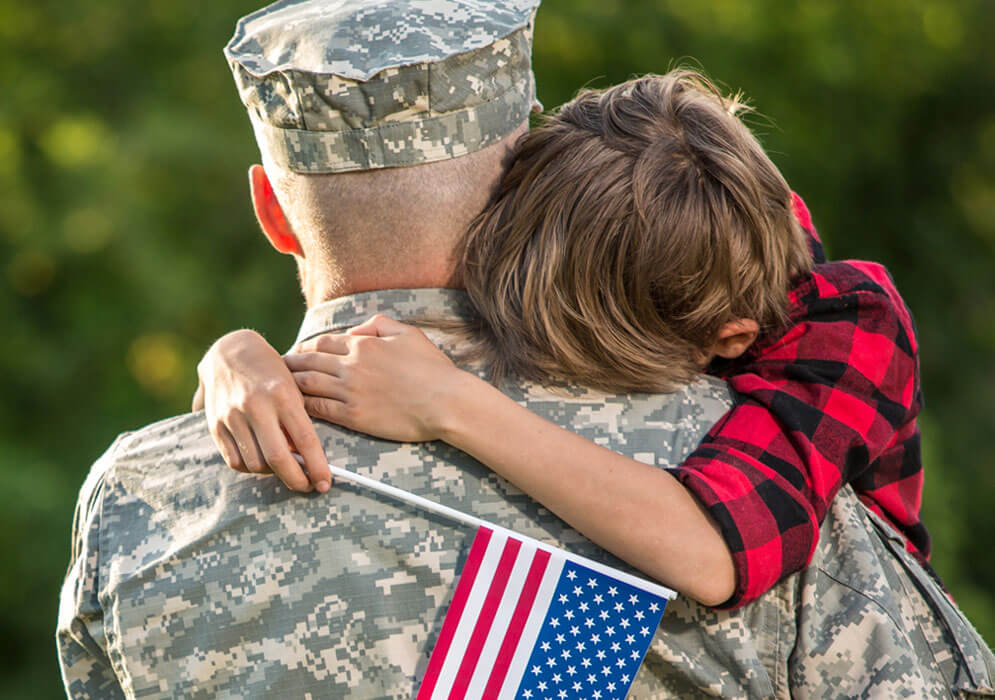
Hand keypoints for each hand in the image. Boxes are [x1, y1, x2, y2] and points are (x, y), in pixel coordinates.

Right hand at [196, 329, 330, 492]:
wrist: (229, 352)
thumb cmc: (272, 372)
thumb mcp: (292, 388)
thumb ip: (298, 421)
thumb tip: (306, 461)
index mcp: (282, 394)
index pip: (305, 439)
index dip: (317, 466)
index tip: (325, 483)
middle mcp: (256, 405)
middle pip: (278, 458)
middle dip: (296, 480)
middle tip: (307, 486)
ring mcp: (232, 416)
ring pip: (255, 464)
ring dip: (273, 472)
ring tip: (284, 466)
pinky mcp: (215, 425)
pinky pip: (235, 461)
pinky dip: (251, 468)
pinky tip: (262, 461)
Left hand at [287, 315, 471, 442]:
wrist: (446, 402)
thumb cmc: (433, 368)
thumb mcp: (409, 334)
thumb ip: (379, 324)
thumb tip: (356, 331)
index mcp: (364, 345)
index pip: (323, 343)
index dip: (305, 348)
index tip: (296, 353)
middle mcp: (351, 366)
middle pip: (308, 362)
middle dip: (289, 364)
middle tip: (276, 369)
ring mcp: (350, 392)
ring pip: (308, 385)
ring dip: (290, 384)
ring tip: (278, 388)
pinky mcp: (354, 416)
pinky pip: (319, 409)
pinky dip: (303, 406)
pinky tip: (295, 408)